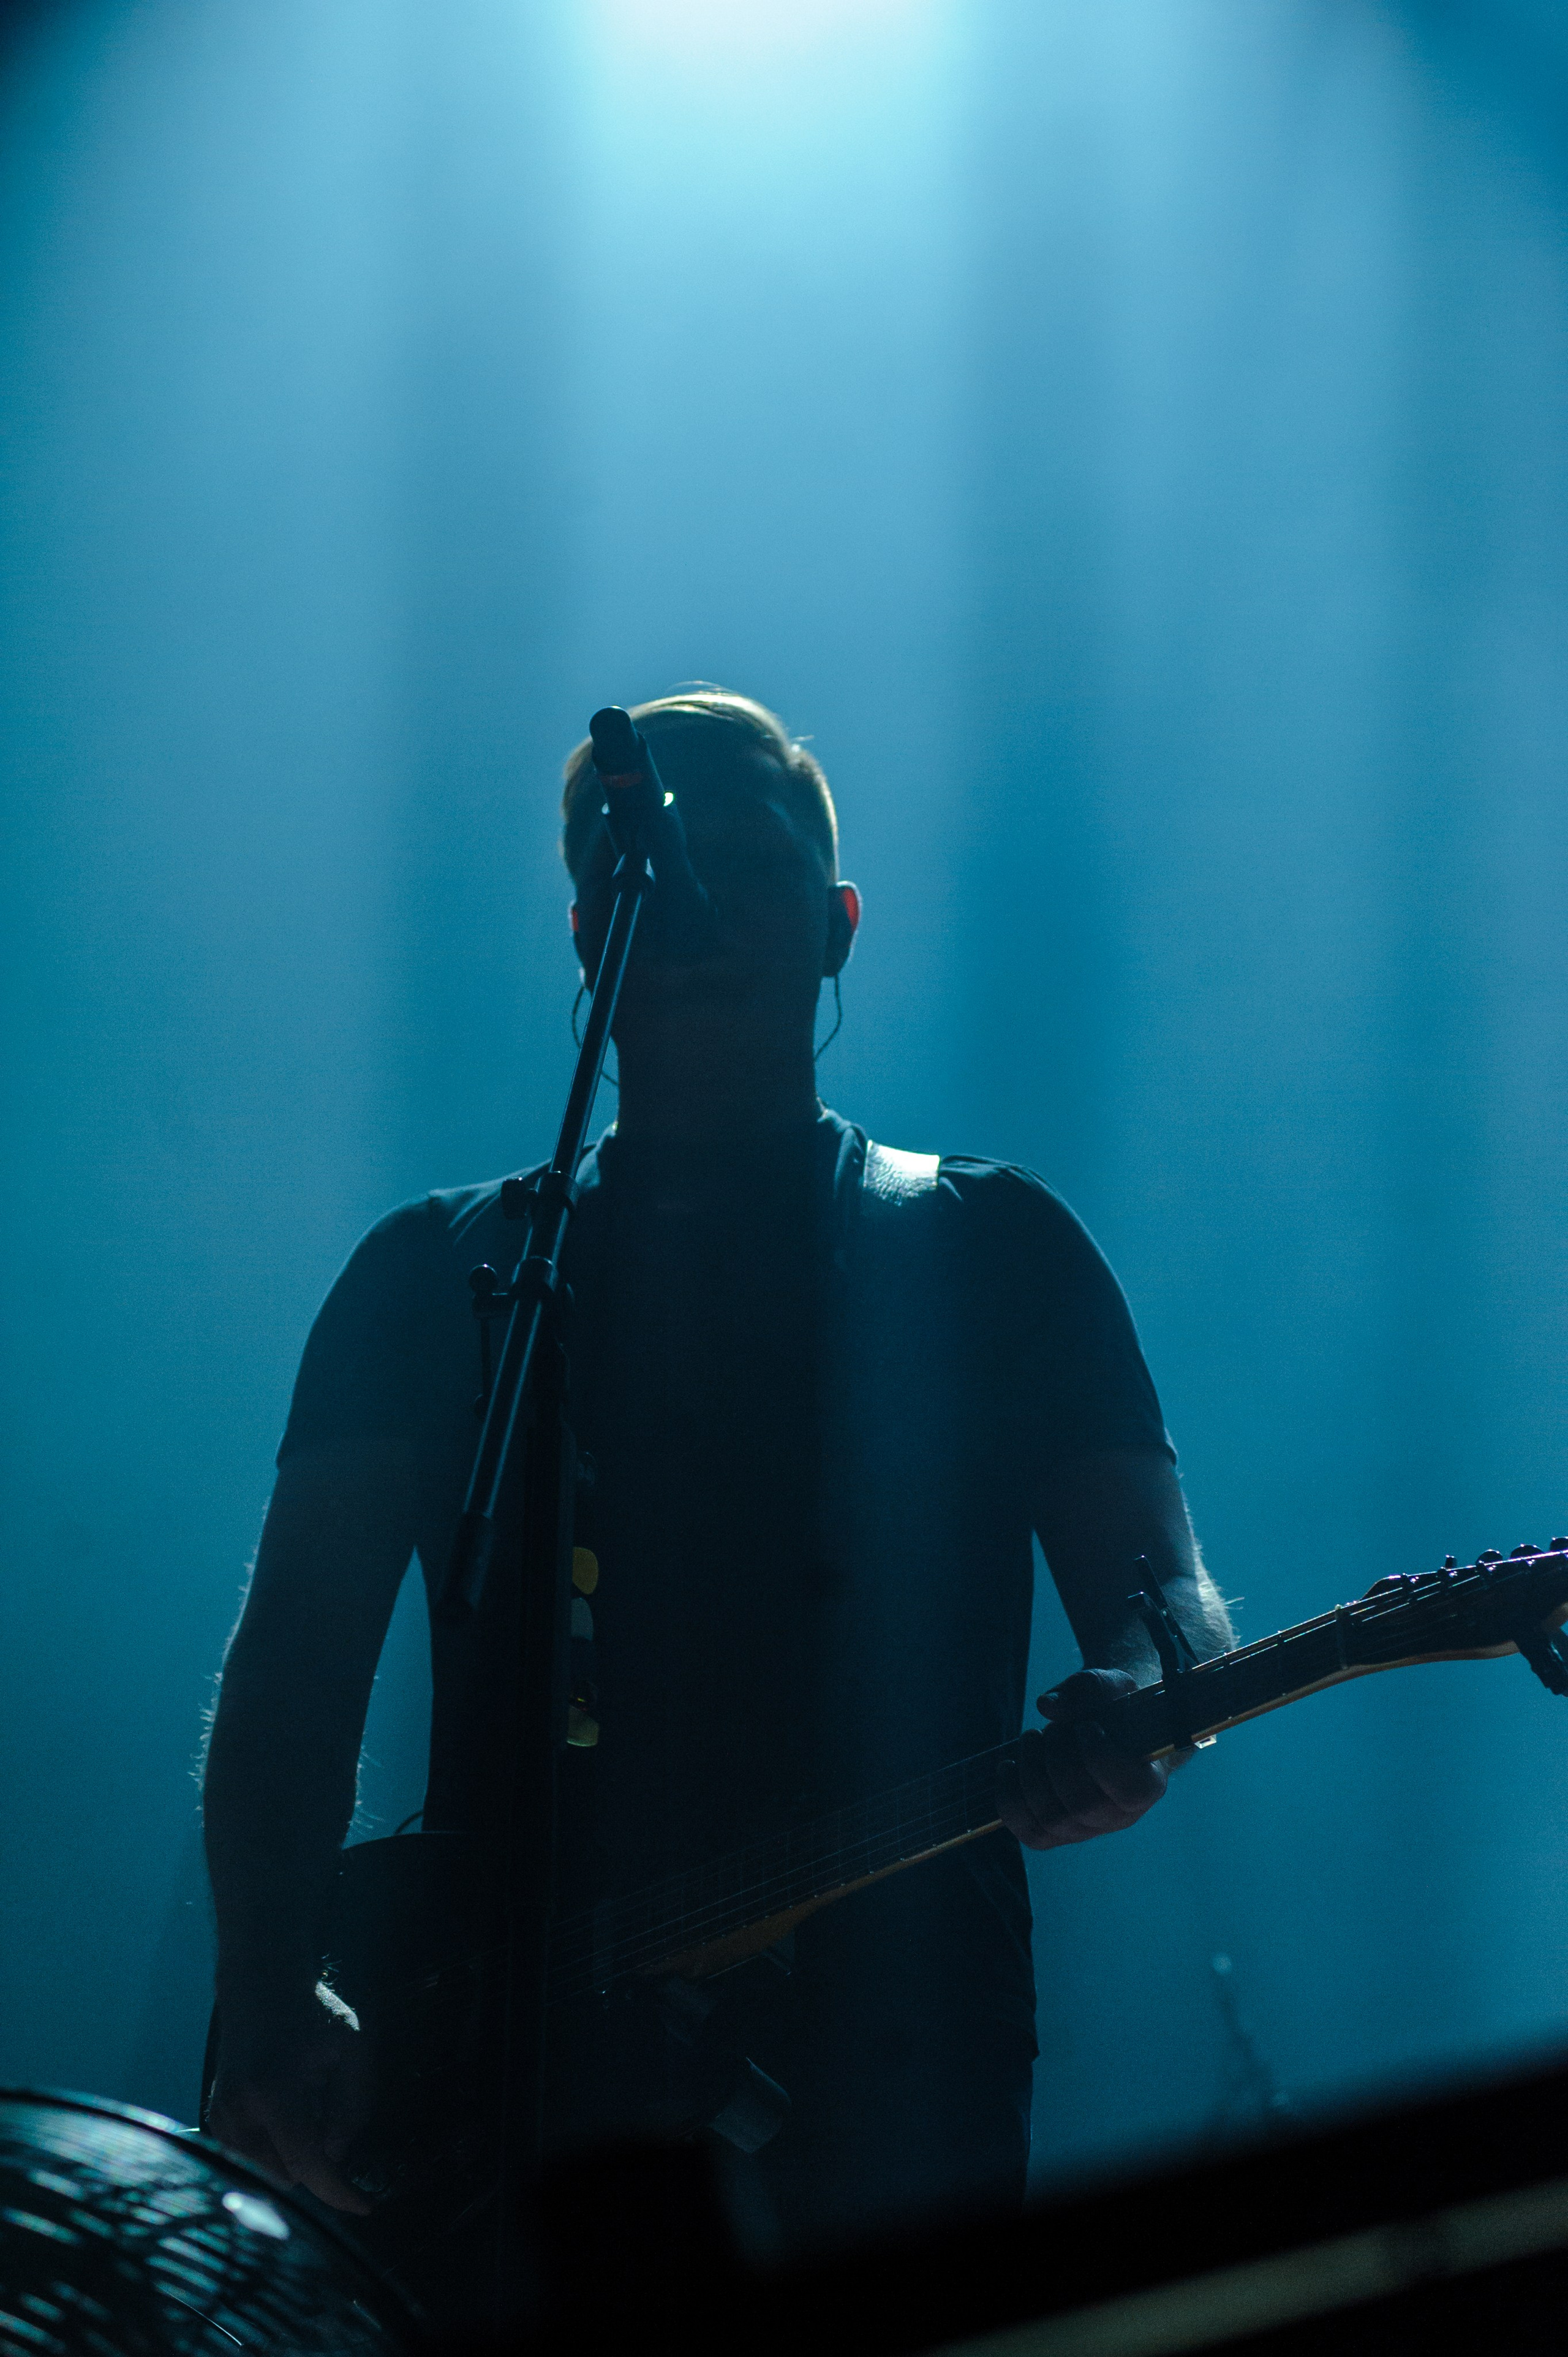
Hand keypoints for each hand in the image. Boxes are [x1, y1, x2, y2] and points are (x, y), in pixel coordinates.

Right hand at [206, 1986, 374, 2214]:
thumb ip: (353, 2105)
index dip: (338, 2192)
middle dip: (318, 2164)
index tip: (366, 2207)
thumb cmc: (313, 2014)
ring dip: (295, 2157)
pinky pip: (253, 2157)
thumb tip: (337, 2156)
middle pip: (287, 2175)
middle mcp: (239, 2112)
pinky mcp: (215, 2120)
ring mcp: (221, 2118)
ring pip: (269, 2172)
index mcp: (274, 2093)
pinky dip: (276, 2148)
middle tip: (331, 2118)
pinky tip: (286, 2111)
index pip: (307, 2163)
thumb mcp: (353, 2047)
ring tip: (306, 2105)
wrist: (261, 1987)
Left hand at [999, 1667, 1168, 1852]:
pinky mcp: (1056, 1833)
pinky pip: (1028, 1832)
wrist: (1101, 1729)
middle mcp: (1120, 1815)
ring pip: (1051, 1820)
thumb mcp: (1111, 1686)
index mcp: (1147, 1781)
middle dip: (1057, 1760)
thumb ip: (1088, 1687)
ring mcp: (1086, 1829)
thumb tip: (1047, 1705)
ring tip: (1032, 1739)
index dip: (1102, 1759)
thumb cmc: (1112, 1709)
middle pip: (1082, 1805)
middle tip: (1053, 1729)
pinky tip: (1009, 1766)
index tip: (1085, 1727)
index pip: (1132, 1790)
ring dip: (1030, 1772)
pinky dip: (1009, 1799)